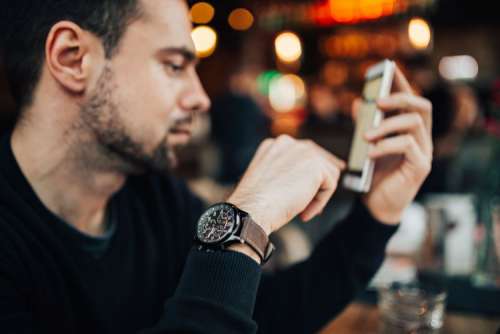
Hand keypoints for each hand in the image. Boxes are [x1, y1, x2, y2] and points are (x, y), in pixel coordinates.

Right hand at [227, 135, 345, 234]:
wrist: (252, 210)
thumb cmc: (256, 203)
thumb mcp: (270, 180)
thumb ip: (288, 173)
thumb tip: (312, 182)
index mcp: (275, 145)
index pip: (303, 154)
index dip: (310, 174)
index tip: (315, 188)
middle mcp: (288, 143)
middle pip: (319, 158)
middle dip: (321, 182)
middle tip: (315, 203)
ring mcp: (303, 151)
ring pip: (327, 174)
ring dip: (317, 195)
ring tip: (302, 211)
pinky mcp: (315, 165)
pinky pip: (330, 185)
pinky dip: (320, 202)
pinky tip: (303, 213)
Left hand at [357, 67, 432, 224]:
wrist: (375, 206)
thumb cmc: (373, 174)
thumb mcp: (366, 145)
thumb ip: (365, 124)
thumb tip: (359, 101)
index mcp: (410, 130)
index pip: (412, 100)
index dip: (402, 83)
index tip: (389, 69)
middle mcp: (421, 138)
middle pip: (422, 106)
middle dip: (400, 98)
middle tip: (378, 102)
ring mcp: (424, 152)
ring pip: (413, 123)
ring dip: (387, 125)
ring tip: (366, 135)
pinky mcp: (420, 167)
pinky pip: (407, 145)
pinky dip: (386, 145)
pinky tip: (370, 152)